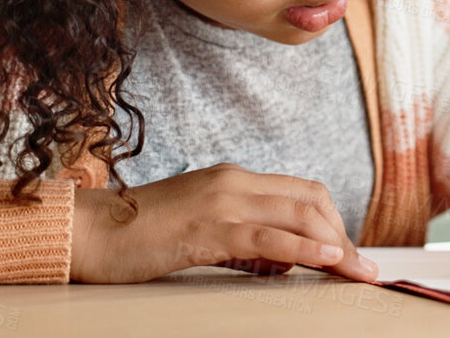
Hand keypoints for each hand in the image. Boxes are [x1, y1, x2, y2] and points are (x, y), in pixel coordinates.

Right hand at [70, 163, 377, 284]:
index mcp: (233, 178)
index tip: (348, 253)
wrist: (90, 231)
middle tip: (359, 269)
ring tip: (357, 272)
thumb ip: (242, 237)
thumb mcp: (201, 227)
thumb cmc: (140, 235)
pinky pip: (268, 237)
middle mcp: (234, 181)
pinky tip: (326, 259)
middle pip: (311, 200)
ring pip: (299, 216)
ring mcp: (222, 202)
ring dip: (335, 245)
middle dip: (343, 235)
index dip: (332, 222)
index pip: (301, 192)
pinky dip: (304, 247)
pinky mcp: (209, 228)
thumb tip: (282, 258)